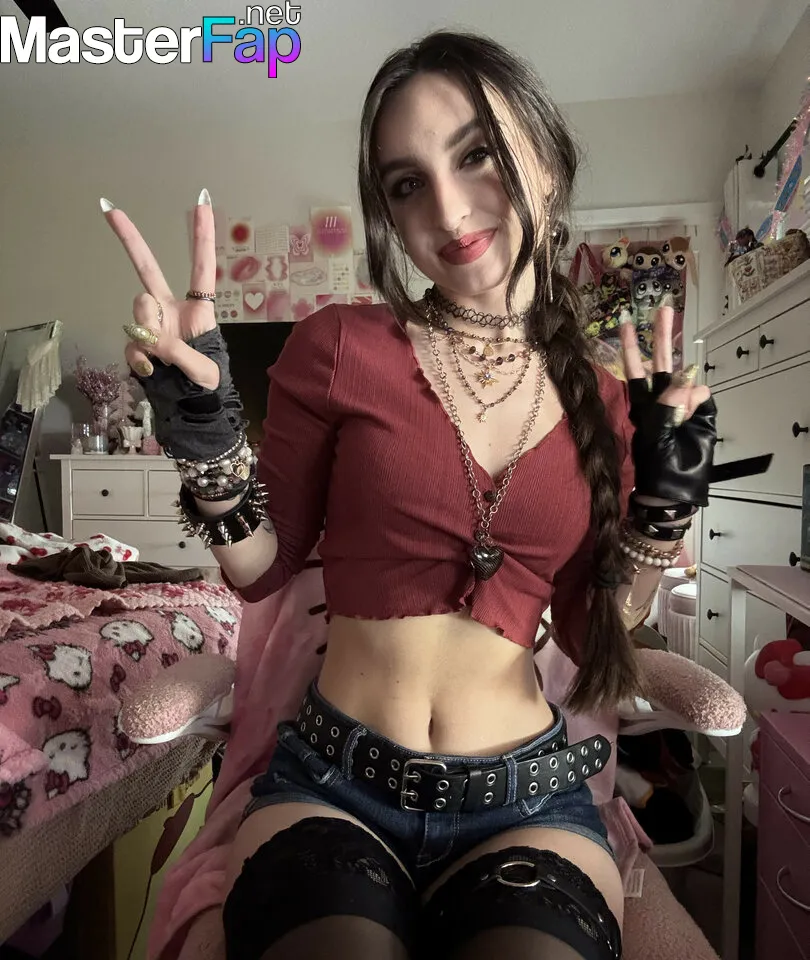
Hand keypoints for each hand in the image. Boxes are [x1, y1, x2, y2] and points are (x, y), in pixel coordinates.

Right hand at [101, 192, 218, 388]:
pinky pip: (130, 342)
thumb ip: (183, 353)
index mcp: (198, 309)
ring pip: (138, 309)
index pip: (201, 269)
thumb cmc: (208, 385)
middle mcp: (170, 309)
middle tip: (111, 210)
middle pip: (148, 269)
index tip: (201, 205)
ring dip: (149, 330)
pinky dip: (139, 358)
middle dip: (130, 240)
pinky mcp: (136, 343)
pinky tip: (152, 370)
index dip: (201, 239)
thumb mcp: (206, 371)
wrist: (190, 407)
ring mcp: (150, 325)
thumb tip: (155, 340)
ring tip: (165, 356)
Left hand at [619, 305, 716, 505]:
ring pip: (683, 377)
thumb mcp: (656, 438)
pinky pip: (701, 396)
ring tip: (678, 393)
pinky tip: (693, 413)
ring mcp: (683, 404)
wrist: (676, 491)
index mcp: (643, 404)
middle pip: (659, 362)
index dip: (631, 346)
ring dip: (682, 372)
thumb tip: (688, 381)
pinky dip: (697, 401)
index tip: (625, 321)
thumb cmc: (657, 467)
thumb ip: (668, 409)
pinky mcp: (702, 412)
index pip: (634, 369)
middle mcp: (661, 399)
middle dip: (661, 335)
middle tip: (663, 308)